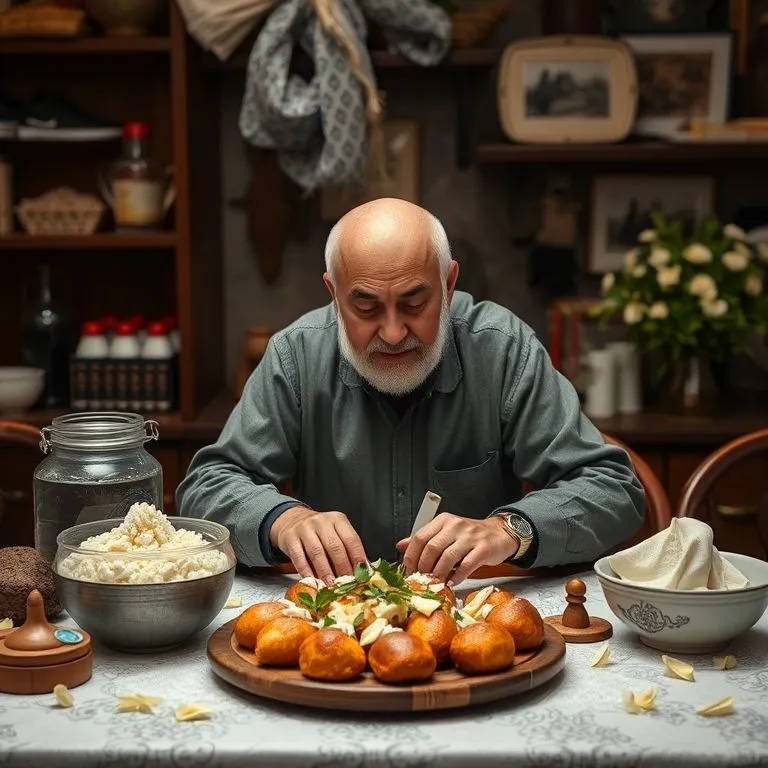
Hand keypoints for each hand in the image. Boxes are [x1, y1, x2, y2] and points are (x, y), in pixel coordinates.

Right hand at [270, 506, 366, 584]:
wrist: (291, 520)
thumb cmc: (318, 532)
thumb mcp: (334, 533)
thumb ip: (346, 549)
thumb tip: (361, 571)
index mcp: (337, 519)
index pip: (351, 539)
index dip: (357, 557)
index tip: (361, 574)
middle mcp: (321, 521)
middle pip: (334, 546)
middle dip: (342, 567)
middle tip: (346, 584)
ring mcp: (304, 528)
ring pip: (317, 553)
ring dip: (325, 572)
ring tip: (331, 586)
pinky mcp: (290, 538)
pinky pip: (299, 558)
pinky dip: (307, 572)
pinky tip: (312, 581)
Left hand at [396, 513, 517, 584]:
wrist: (499, 533)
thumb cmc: (469, 536)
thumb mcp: (445, 533)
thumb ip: (424, 539)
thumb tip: (400, 546)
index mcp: (443, 521)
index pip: (420, 537)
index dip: (412, 556)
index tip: (410, 571)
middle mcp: (455, 525)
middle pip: (432, 548)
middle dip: (424, 568)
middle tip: (422, 580)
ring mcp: (470, 536)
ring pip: (448, 557)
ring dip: (439, 574)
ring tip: (436, 584)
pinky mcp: (483, 548)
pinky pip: (467, 565)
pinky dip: (457, 576)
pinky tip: (453, 582)